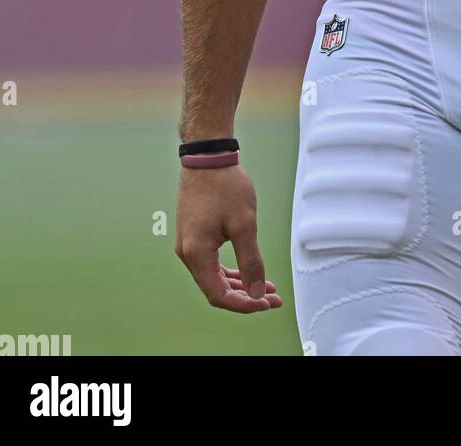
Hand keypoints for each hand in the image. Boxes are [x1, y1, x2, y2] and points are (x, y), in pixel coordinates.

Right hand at [175, 164, 282, 311]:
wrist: (208, 157)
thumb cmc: (226, 186)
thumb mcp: (244, 224)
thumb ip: (251, 261)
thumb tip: (256, 292)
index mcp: (196, 254)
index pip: (219, 295)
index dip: (244, 304)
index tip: (267, 303)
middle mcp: (187, 253)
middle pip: (216, 288)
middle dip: (246, 296)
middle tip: (273, 298)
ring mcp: (188, 244)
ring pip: (214, 276)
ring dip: (240, 283)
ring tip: (266, 287)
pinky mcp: (194, 234)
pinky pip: (211, 262)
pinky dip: (230, 269)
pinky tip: (248, 269)